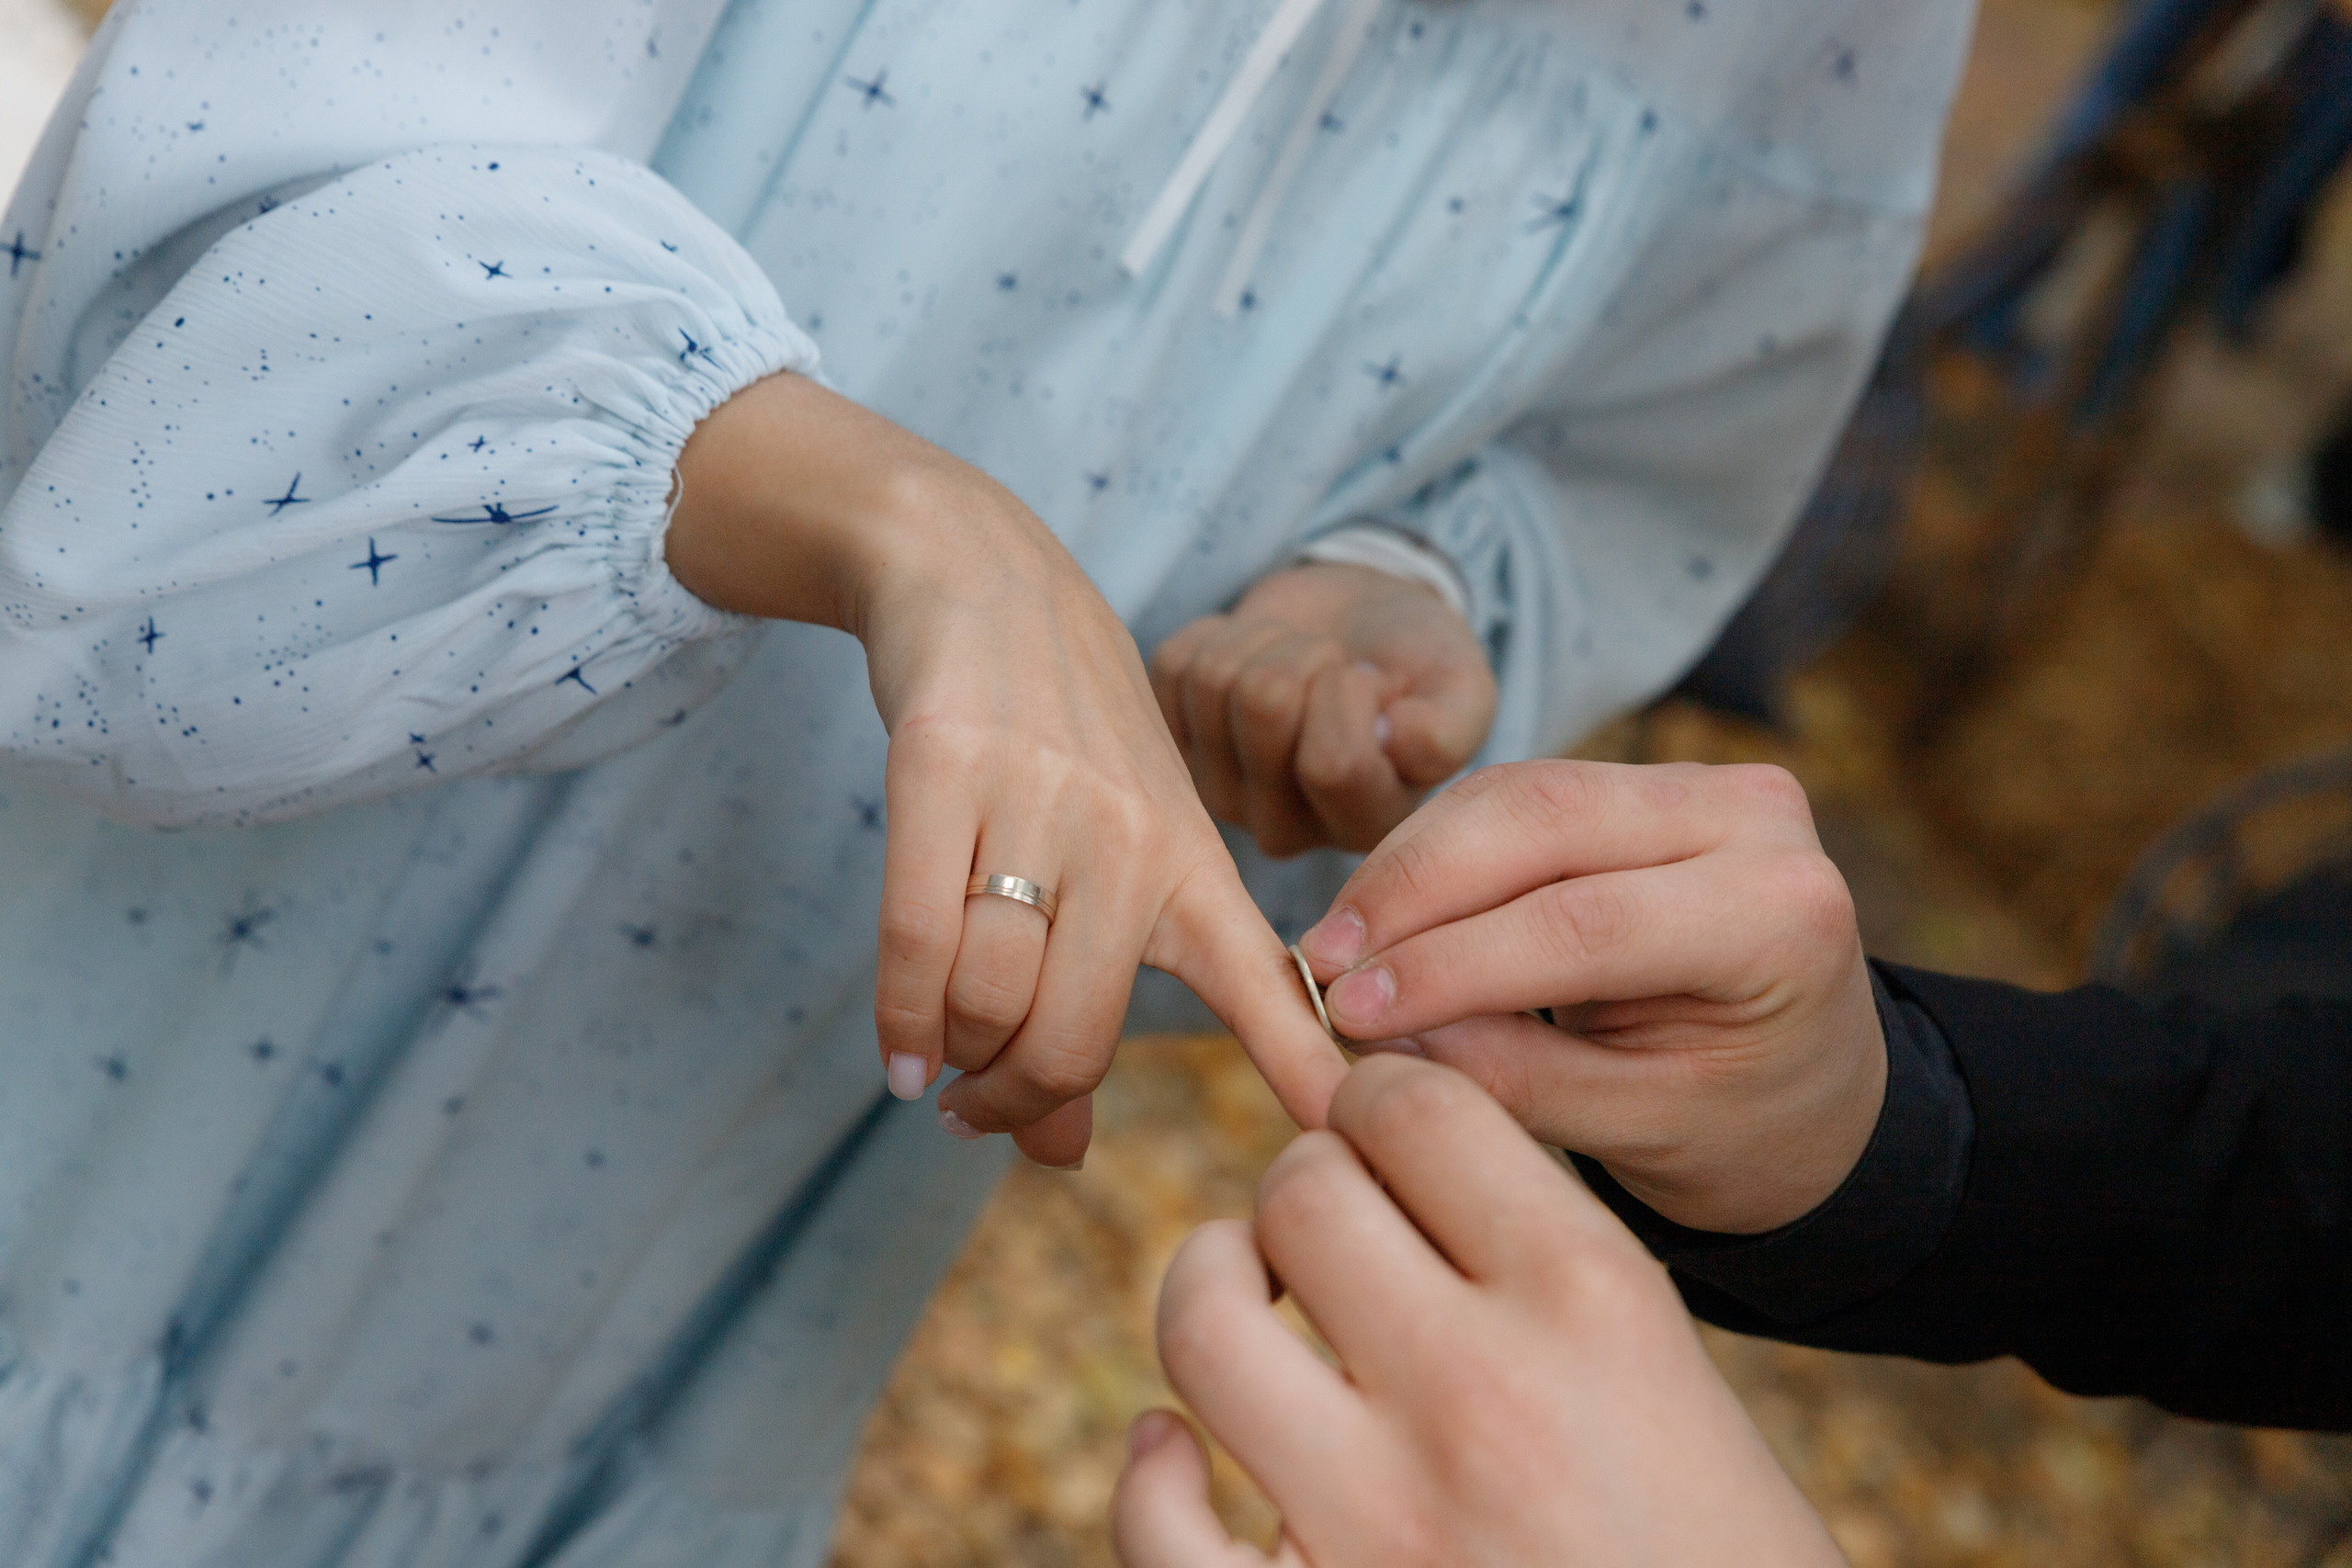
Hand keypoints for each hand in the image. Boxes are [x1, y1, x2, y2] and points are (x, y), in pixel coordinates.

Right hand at [669, 373, 1346, 1165]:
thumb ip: (1098, 1000)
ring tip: (937, 1071)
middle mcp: (1131, 837)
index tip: (1347, 1141)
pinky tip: (900, 1058)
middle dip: (1019, 1103)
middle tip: (982, 1116)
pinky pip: (917, 942)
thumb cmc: (1061, 745)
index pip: (1268, 985)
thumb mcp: (1117, 853)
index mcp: (1195, 863)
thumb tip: (1058, 1156)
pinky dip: (902, 1024)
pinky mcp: (943, 766)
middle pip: (1076, 1037)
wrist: (983, 576)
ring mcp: (1039, 801)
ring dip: (951, 1063)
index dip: (1308, 1070)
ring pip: (991, 998)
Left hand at [1112, 1056, 1841, 1567]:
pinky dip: (1151, 1479)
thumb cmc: (1723, 1566)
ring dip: (1212, 1290)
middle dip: (1306, 1191)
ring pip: (1202, 1321)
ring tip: (1247, 1301)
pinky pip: (1156, 1523)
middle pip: (1302, 1192)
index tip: (1384, 1138)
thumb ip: (1549, 1278)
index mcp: (1593, 1306)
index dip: (1383, 1105)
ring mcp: (1377, 1523)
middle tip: (1330, 1233)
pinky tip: (1180, 1453)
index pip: (1418, 1110)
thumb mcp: (1677, 1388)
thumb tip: (1403, 1177)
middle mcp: (1479, 1395)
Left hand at [1149, 561, 1495, 857]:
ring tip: (1300, 658)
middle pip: (1265, 706)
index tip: (1376, 679)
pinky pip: (1175, 661)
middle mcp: (1283, 829)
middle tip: (1335, 663)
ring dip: (1266, 639)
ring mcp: (1218, 790)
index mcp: (1363, 828)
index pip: (1333, 763)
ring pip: (1215, 678)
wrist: (1360, 630)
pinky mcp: (1172, 742)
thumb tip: (1401, 740)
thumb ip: (1450, 727)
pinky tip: (1256, 656)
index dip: (1352, 691)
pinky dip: (1221, 631)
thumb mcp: (1462, 691)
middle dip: (1308, 653)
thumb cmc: (1416, 666)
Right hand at [1294, 760, 1883, 1234]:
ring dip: (1409, 866)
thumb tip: (1372, 1030)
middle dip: (1410, 890)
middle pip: (1542, 818)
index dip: (1451, 962)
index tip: (1347, 1009)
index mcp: (1783, 915)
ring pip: (1514, 793)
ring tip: (1336, 948)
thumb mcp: (1639, 1130)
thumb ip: (1514, 1077)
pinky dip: (1437, 854)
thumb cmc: (1738, 1127)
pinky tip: (1381, 915)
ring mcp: (1702, 783)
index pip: (1585, 921)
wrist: (1812, 1088)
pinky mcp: (1647, 781)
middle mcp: (1755, 817)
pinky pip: (1517, 797)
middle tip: (1320, 963)